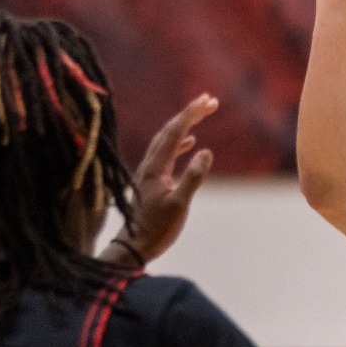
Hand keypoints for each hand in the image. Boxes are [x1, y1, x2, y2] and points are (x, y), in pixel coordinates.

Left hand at [105, 93, 217, 266]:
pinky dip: (180, 143)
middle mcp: (150, 164)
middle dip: (190, 113)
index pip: (175, 132)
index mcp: (155, 167)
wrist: (134, 246)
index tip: (208, 101)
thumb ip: (192, 178)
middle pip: (170, 130)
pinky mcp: (153, 179)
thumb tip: (206, 152)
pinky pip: (167, 153)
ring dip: (185, 125)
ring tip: (202, 114)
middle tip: (211, 101)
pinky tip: (191, 142)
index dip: (191, 114)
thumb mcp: (179, 205)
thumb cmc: (157, 229)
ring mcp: (150, 171)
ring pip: (168, 139)